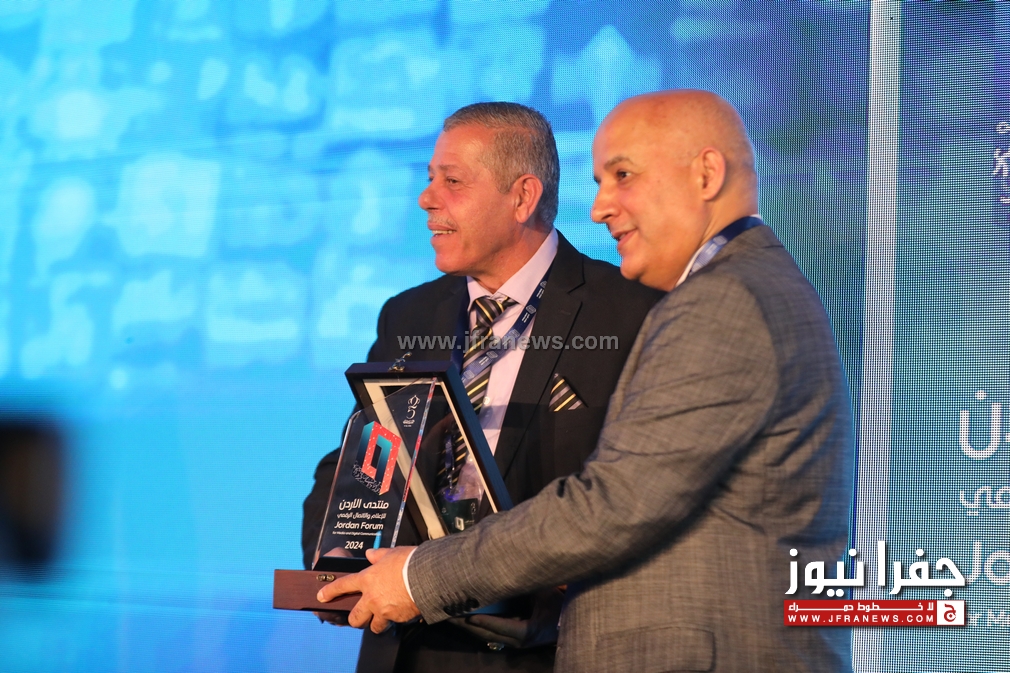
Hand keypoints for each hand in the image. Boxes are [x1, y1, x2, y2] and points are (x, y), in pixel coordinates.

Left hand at [316, 546, 419, 633]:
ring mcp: (384, 611)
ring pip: (375, 626)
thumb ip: (378, 556)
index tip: (321, 597)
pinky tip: (405, 611)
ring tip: (387, 616)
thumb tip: (370, 554)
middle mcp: (372, 598)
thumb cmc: (409, 561)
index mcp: (367, 580)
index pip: (343, 586)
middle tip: (362, 616)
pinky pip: (395, 624)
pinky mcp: (398, 619)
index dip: (330, 592)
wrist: (427, 576)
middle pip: (355, 618)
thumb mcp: (391, 553)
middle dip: (356, 619)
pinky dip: (398, 619)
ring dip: (378, 623)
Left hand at [448, 587, 563, 648]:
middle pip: (488, 634)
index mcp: (528, 631)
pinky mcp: (511, 640)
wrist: (566, 622)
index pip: (502, 626)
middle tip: (450, 615)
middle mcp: (518, 641)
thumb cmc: (556, 604)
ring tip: (452, 616)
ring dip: (469, 627)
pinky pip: (490, 633)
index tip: (469, 616)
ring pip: (487, 635)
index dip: (485, 621)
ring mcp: (514, 643)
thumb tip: (510, 566)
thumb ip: (527, 584)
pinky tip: (465, 618)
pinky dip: (477, 625)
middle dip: (468, 625)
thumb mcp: (544, 593)